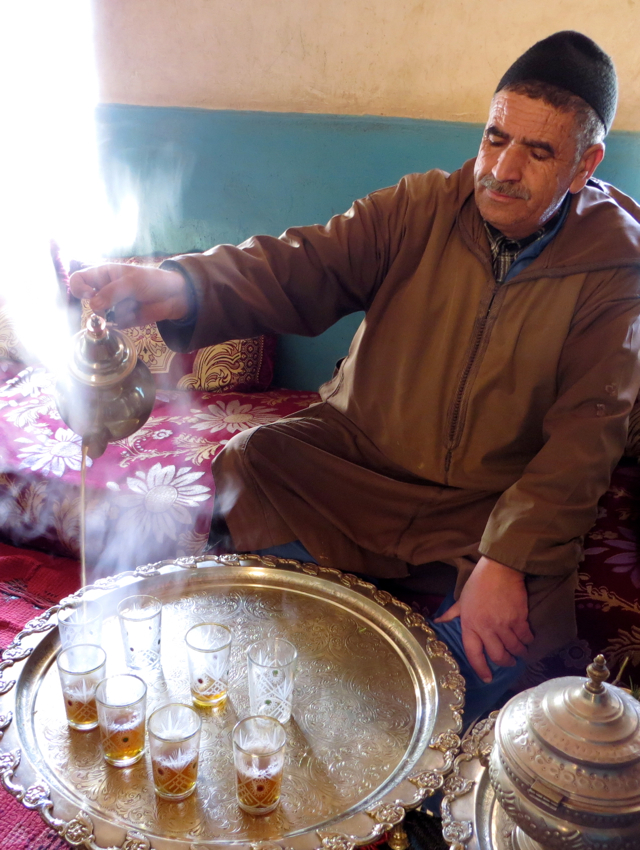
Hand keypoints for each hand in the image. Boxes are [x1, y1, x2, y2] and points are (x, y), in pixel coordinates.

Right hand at [69, 264, 189, 328]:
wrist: (172, 296)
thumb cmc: (151, 281)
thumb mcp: (131, 282)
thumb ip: (111, 292)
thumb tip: (93, 305)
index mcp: (103, 274)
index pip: (78, 279)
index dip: (78, 287)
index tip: (89, 294)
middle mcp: (104, 290)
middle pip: (88, 301)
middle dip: (101, 306)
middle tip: (113, 305)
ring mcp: (112, 305)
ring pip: (102, 315)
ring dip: (117, 312)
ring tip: (133, 304)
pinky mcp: (120, 319)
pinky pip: (115, 324)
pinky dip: (125, 320)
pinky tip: (137, 312)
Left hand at [435, 556, 532, 681]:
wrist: (499, 569)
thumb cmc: (478, 584)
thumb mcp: (462, 600)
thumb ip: (451, 614)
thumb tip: (436, 623)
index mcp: (470, 625)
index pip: (473, 654)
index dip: (480, 669)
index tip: (486, 678)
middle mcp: (486, 629)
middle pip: (497, 656)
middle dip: (504, 662)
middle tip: (508, 662)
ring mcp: (503, 625)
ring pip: (513, 648)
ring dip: (518, 653)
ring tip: (520, 652)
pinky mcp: (519, 619)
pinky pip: (525, 636)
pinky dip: (527, 640)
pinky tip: (527, 639)